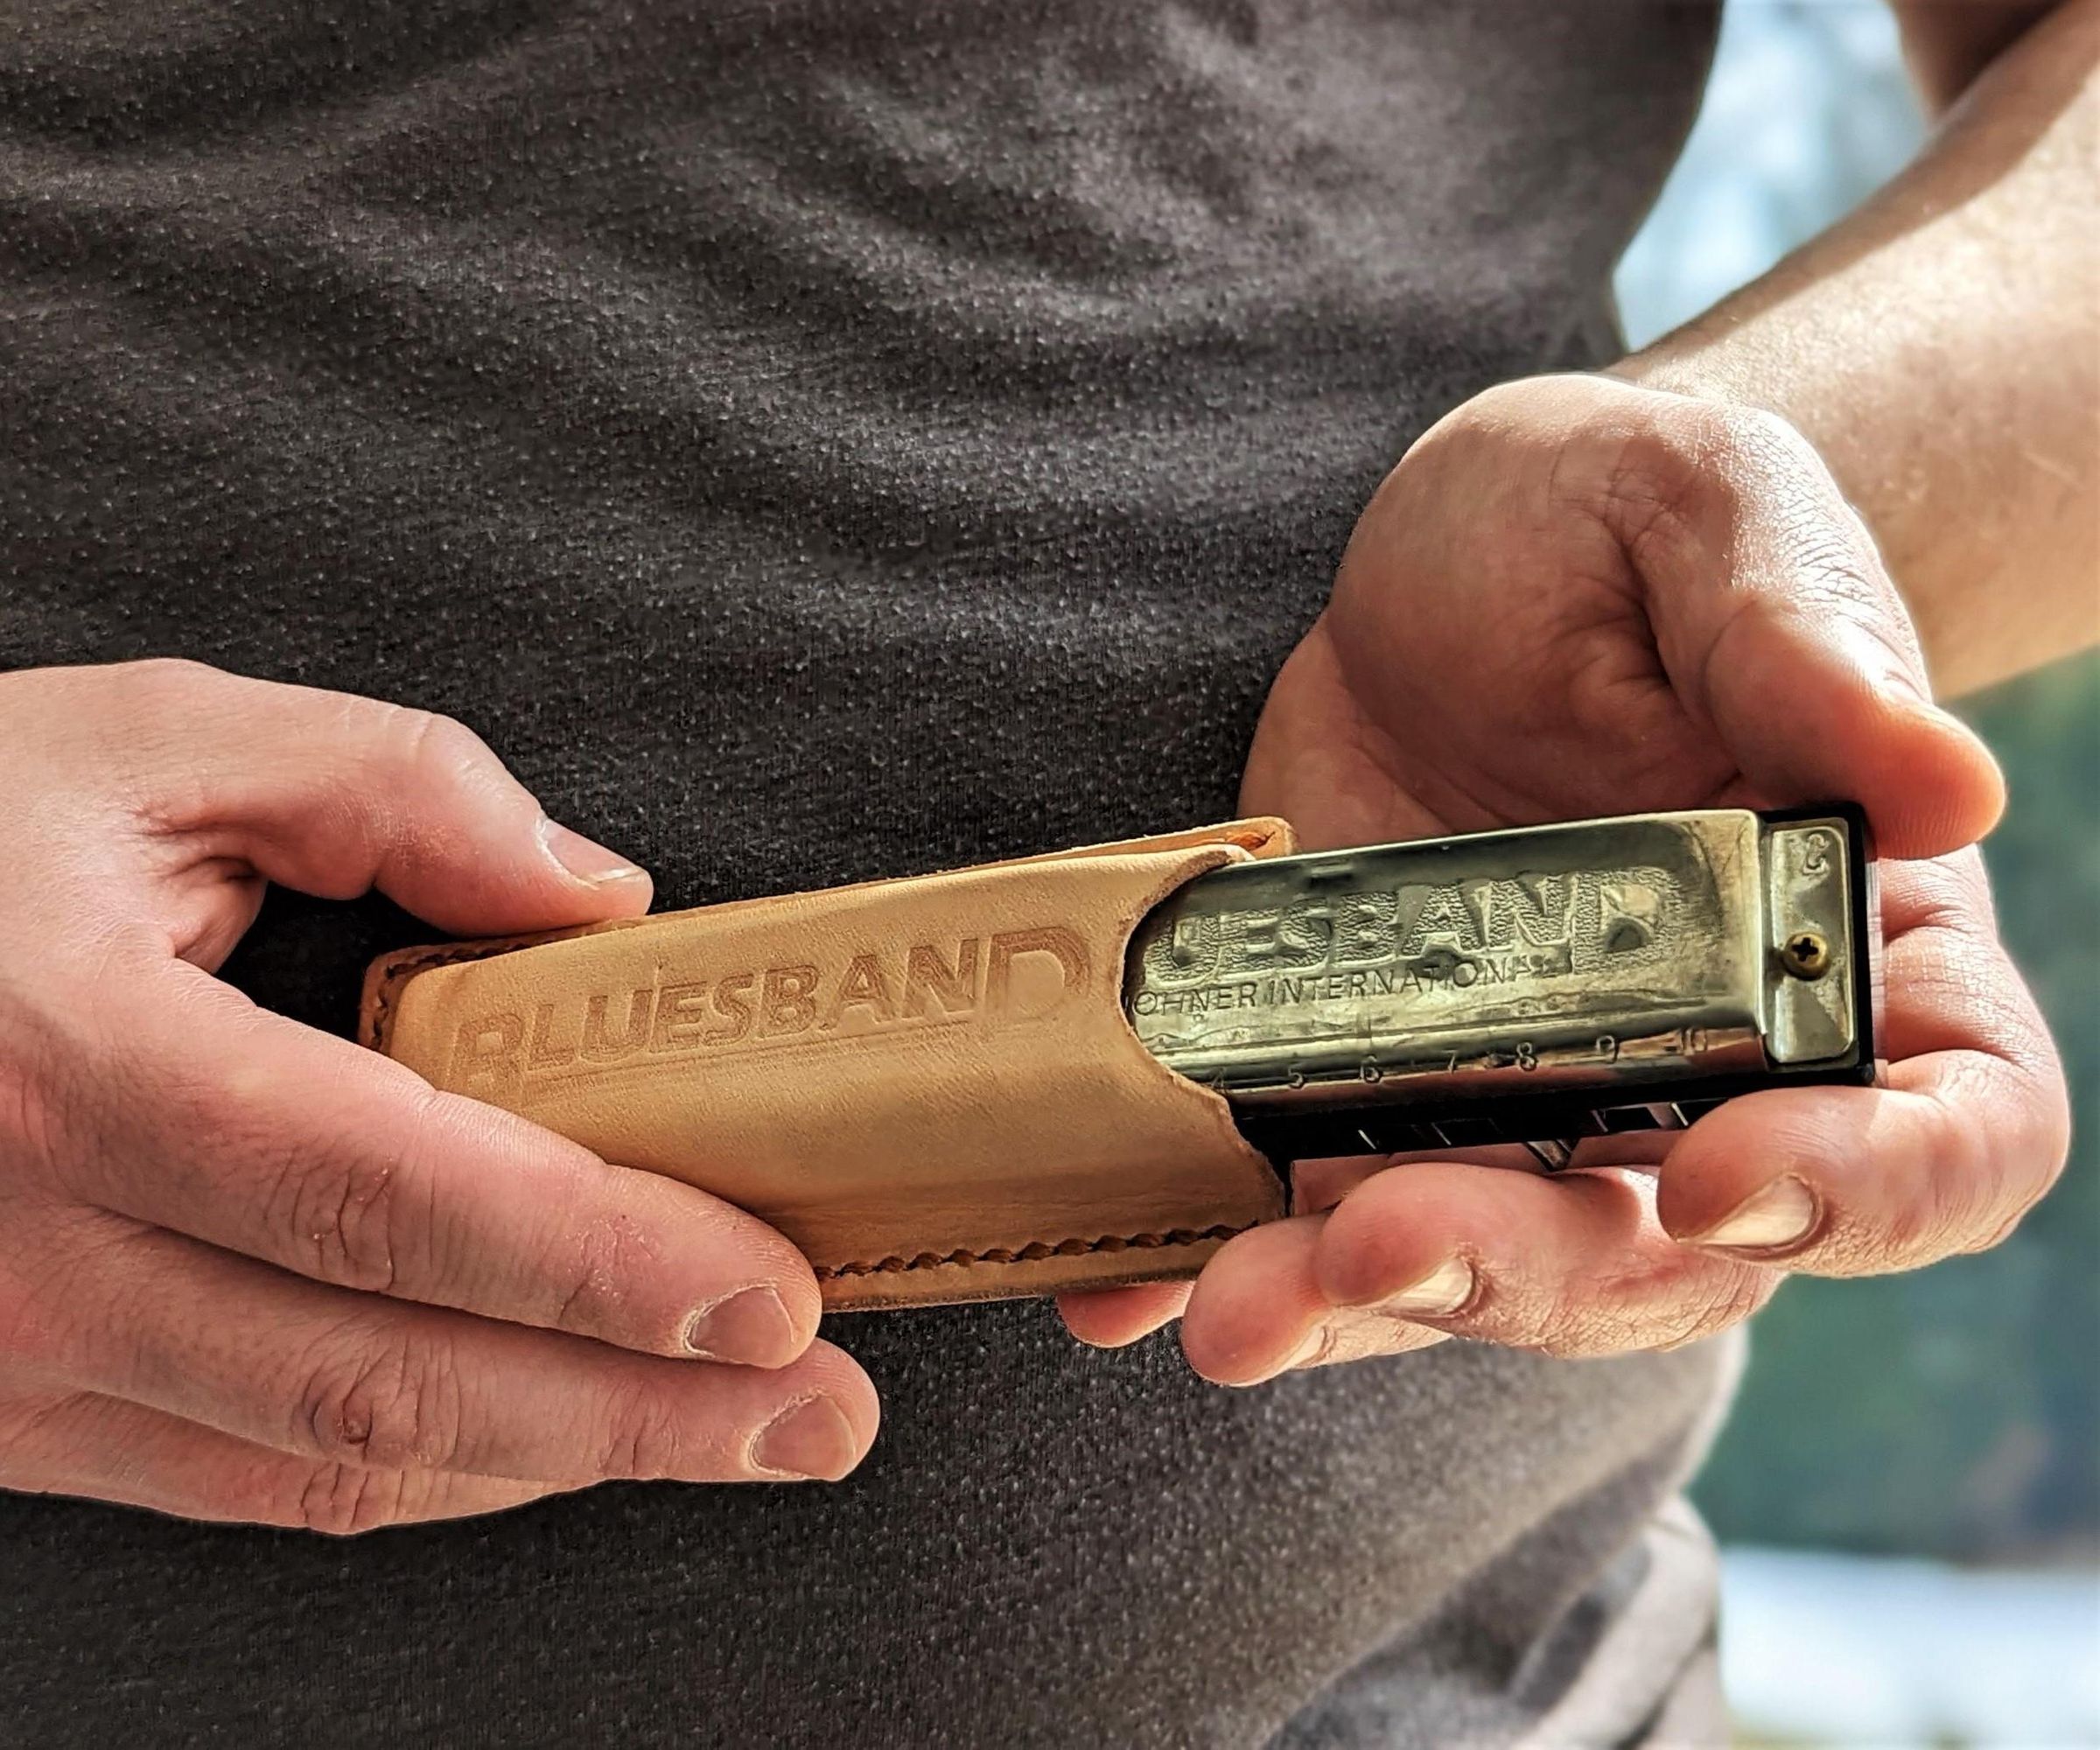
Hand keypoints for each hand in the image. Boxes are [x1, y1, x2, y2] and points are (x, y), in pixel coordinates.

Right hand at [0, 660, 877, 1530]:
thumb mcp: (138, 744)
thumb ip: (388, 785)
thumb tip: (593, 897)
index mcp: (77, 1067)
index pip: (394, 1197)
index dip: (600, 1262)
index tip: (772, 1290)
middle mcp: (37, 1253)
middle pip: (390, 1374)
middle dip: (639, 1413)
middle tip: (820, 1411)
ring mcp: (14, 1364)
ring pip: (332, 1460)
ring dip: (563, 1463)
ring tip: (741, 1437)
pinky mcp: (16, 1412)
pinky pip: (252, 1476)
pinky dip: (429, 1466)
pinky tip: (557, 1438)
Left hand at [1062, 375, 2068, 1378]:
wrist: (1459, 562)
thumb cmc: (1634, 524)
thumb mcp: (1722, 520)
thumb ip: (1810, 648)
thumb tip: (1944, 785)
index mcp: (1867, 964)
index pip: (1948, 1142)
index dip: (1860, 1195)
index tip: (1723, 1174)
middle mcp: (1710, 1073)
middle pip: (1664, 1252)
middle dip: (1520, 1266)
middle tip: (1378, 1240)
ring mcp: (1526, 1092)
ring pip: (1471, 1256)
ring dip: (1350, 1298)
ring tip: (1230, 1307)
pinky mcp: (1366, 1078)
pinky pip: (1304, 1197)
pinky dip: (1214, 1250)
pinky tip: (1117, 1282)